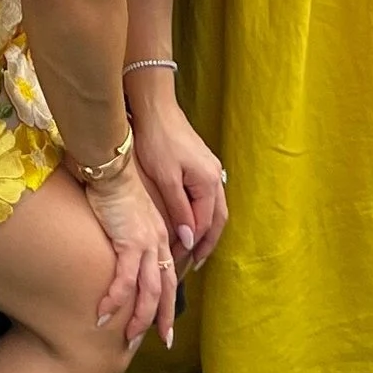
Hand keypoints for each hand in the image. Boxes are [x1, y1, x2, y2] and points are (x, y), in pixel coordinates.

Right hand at [83, 160, 177, 351]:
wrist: (110, 164)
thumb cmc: (113, 183)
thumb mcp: (129, 212)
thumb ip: (131, 229)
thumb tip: (121, 242)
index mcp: (160, 235)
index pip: (169, 273)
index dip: (168, 298)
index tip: (165, 318)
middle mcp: (158, 241)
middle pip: (166, 289)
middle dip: (164, 318)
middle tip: (164, 341)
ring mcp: (146, 243)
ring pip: (149, 291)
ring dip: (139, 318)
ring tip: (127, 338)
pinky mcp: (128, 242)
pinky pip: (124, 280)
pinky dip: (114, 300)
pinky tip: (103, 315)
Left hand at [132, 99, 227, 272]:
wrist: (155, 108)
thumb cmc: (157, 140)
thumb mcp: (165, 178)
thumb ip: (178, 209)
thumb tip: (189, 239)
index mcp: (208, 183)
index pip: (204, 224)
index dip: (192, 246)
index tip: (177, 262)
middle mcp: (215, 178)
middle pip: (217, 220)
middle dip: (206, 244)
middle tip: (194, 265)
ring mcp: (210, 171)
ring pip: (214, 210)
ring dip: (205, 231)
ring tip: (194, 250)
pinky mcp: (202, 165)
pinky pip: (208, 198)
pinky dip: (201, 215)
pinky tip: (190, 222)